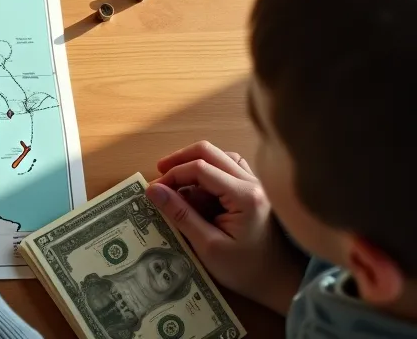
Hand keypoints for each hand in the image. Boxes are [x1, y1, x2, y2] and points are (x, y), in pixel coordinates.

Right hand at [147, 141, 307, 313]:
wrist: (281, 281)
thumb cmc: (245, 270)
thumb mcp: (207, 246)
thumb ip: (181, 215)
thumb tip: (153, 190)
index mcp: (244, 196)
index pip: (201, 168)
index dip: (173, 175)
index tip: (154, 190)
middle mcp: (254, 183)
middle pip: (210, 152)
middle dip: (180, 160)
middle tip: (159, 173)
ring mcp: (257, 184)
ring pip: (221, 157)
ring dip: (196, 164)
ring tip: (178, 182)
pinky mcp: (256, 191)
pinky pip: (230, 168)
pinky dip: (211, 171)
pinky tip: (200, 188)